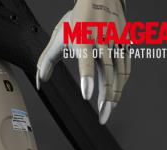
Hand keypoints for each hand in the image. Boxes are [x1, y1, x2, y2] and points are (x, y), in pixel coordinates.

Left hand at [37, 0, 130, 124]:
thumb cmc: (78, 17)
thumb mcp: (60, 34)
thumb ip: (47, 58)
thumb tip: (40, 80)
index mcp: (83, 37)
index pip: (86, 60)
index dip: (87, 78)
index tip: (87, 95)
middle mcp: (102, 39)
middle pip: (107, 71)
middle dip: (105, 96)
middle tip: (102, 116)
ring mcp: (116, 41)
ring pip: (119, 71)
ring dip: (115, 94)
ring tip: (108, 111)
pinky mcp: (125, 43)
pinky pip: (126, 66)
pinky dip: (122, 83)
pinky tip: (115, 96)